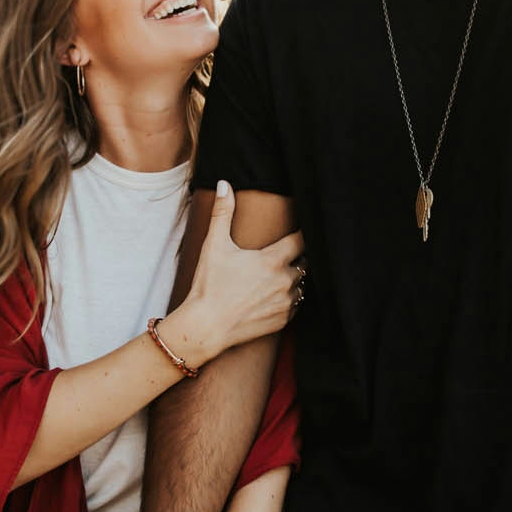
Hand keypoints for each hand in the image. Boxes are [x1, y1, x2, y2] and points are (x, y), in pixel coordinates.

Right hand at [165, 181, 303, 364]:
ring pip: (302, 285)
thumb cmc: (209, 285)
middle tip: (283, 253)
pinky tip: (275, 294)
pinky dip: (289, 299)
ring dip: (294, 278)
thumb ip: (223, 213)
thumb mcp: (214, 245)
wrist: (206, 326)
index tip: (299, 230)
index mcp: (273, 260)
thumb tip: (225, 184)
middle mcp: (285, 281)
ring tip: (278, 274)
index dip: (301, 234)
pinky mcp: (283, 320)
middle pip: (304, 263)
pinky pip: (296, 305)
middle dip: (296, 257)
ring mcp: (286, 303)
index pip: (301, 240)